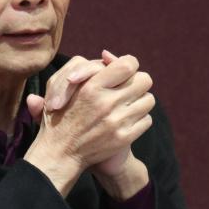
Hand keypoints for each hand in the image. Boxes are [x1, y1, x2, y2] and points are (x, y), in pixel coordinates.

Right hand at [25, 50, 153, 196]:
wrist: (60, 153)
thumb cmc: (59, 116)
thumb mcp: (60, 87)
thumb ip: (84, 68)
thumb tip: (107, 54)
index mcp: (91, 87)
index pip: (128, 64)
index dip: (129, 64)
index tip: (124, 70)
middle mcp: (106, 103)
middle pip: (144, 80)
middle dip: (137, 82)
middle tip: (128, 88)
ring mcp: (117, 122)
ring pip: (148, 100)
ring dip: (140, 101)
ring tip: (127, 105)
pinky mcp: (124, 137)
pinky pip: (147, 120)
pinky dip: (140, 119)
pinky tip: (126, 120)